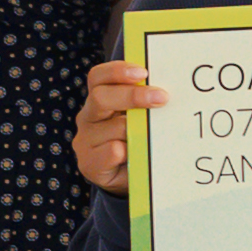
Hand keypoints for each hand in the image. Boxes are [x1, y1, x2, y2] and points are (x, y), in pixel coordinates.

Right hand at [74, 59, 165, 194]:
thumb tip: (166, 91)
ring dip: (138, 130)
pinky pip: (113, 151)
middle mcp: (87, 117)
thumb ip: (144, 104)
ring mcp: (85, 141)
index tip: (143, 72)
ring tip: (153, 137)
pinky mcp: (89, 164)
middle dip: (133, 96)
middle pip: (101, 97)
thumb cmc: (136, 142)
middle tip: (161, 98)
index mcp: (98, 100)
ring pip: (114, 127)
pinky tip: (137, 156)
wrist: (129, 179)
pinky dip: (129, 152)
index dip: (117, 71)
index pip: (98, 77)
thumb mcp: (138, 119)